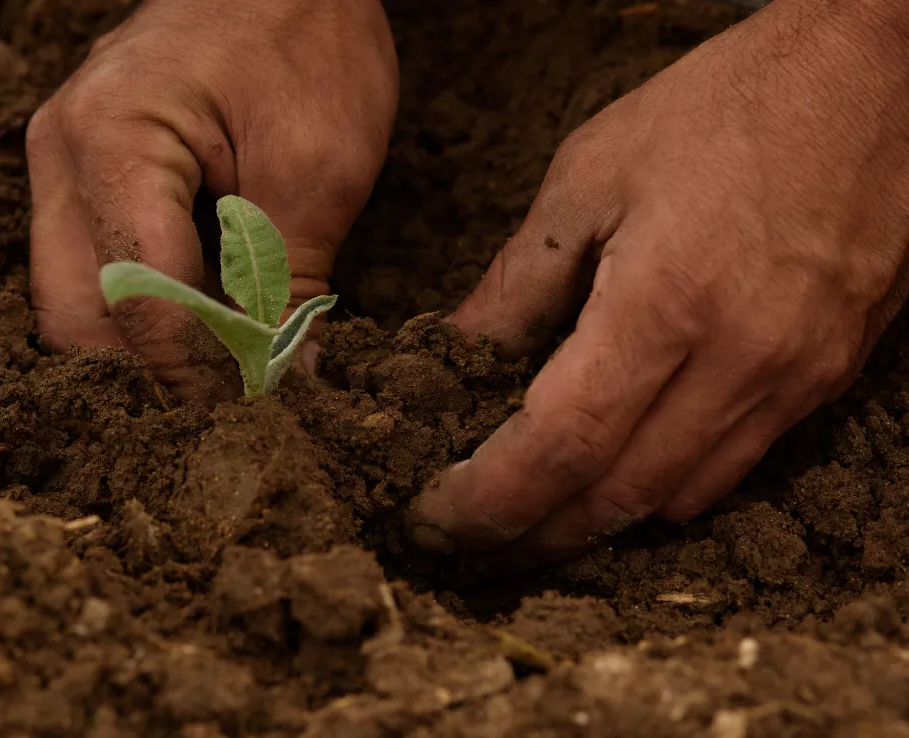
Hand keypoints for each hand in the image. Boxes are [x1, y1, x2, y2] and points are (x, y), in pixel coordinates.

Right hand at [27, 0, 396, 402]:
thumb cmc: (305, 38)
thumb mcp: (318, 169)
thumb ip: (288, 286)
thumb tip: (282, 382)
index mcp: (112, 143)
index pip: (139, 302)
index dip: (195, 378)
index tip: (248, 423)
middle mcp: (61, 154)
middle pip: (75, 317)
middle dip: (147, 378)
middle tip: (225, 414)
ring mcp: (60, 160)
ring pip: (75, 300)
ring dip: (143, 349)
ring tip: (221, 377)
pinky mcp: (82, 169)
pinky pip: (92, 265)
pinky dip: (143, 310)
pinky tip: (204, 326)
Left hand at [409, 0, 908, 561]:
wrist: (879, 77)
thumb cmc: (724, 108)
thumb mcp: (590, 176)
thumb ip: (519, 283)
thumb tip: (455, 355)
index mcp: (664, 301)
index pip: (560, 446)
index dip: (488, 500)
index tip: (432, 520)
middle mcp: (739, 360)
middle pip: (615, 497)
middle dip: (531, 537)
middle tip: (466, 544)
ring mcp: (794, 378)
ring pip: (677, 500)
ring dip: (594, 527)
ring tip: (526, 520)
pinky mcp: (827, 379)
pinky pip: (733, 470)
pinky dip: (661, 492)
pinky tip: (614, 477)